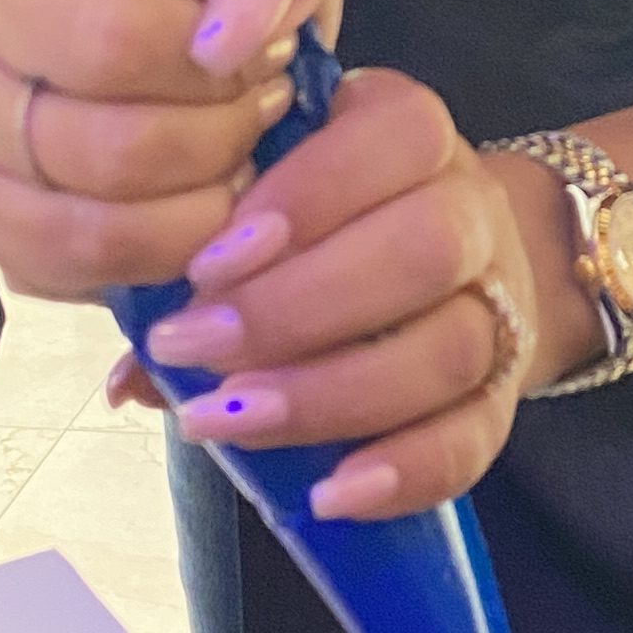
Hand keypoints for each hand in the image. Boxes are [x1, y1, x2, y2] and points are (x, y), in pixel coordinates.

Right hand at [0, 0, 356, 299]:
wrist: (154, 33)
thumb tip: (241, 23)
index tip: (262, 3)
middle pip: (103, 44)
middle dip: (220, 83)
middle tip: (262, 85)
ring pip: (89, 156)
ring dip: (204, 160)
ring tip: (239, 137)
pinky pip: (67, 243)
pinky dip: (165, 239)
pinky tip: (203, 203)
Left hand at [114, 77, 581, 523]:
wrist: (451, 263)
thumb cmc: (325, 225)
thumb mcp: (266, 204)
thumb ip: (199, 271)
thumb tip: (129, 380)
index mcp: (411, 136)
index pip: (396, 138)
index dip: (307, 196)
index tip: (206, 262)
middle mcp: (472, 210)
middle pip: (426, 248)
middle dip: (298, 306)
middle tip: (194, 347)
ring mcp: (499, 305)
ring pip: (451, 348)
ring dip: (331, 393)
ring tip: (229, 420)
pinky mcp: (502, 394)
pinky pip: (476, 437)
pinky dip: (406, 470)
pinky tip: (330, 496)